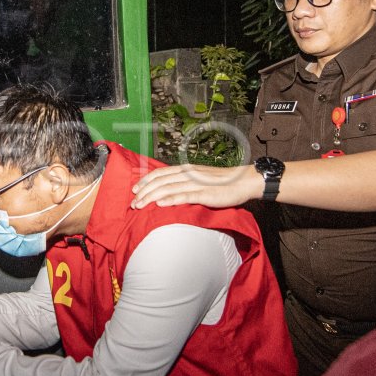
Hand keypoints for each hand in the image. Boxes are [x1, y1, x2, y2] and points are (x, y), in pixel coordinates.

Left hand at [130, 163, 258, 208]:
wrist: (243, 181)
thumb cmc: (221, 182)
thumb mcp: (199, 178)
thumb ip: (184, 182)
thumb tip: (168, 190)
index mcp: (186, 169)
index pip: (160, 173)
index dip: (145, 181)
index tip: (134, 189)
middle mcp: (188, 174)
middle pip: (160, 181)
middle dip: (144, 192)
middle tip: (133, 202)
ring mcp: (196, 183)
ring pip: (168, 188)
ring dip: (151, 197)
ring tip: (140, 205)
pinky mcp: (204, 194)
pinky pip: (184, 196)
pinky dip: (170, 200)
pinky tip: (160, 204)